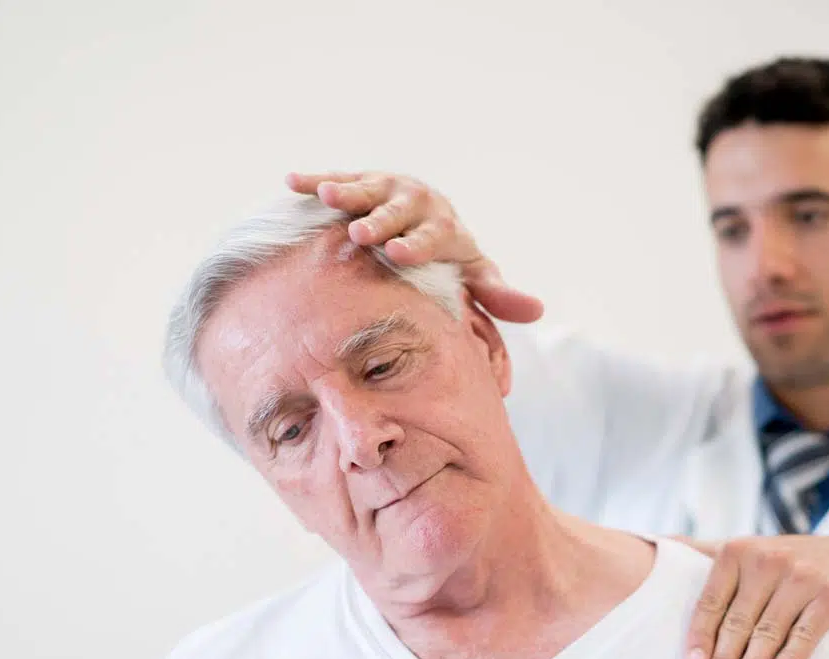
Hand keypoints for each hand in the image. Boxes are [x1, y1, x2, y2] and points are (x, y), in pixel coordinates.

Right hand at [286, 171, 543, 323]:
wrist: (429, 218)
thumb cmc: (449, 260)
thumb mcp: (475, 276)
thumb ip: (497, 294)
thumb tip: (537, 311)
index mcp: (446, 229)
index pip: (434, 237)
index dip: (417, 244)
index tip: (399, 254)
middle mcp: (418, 203)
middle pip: (399, 212)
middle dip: (381, 222)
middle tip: (362, 234)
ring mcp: (388, 189)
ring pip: (367, 189)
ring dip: (347, 192)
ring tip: (327, 197)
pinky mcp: (362, 181)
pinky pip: (337, 177)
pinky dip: (316, 179)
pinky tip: (292, 181)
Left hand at [678, 535, 828, 658]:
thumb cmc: (789, 565)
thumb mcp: (748, 551)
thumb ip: (706, 551)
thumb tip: (660, 543)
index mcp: (739, 552)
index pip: (711, 600)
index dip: (700, 635)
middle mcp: (768, 560)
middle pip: (738, 620)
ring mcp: (802, 577)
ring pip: (768, 630)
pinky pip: (806, 633)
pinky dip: (790, 658)